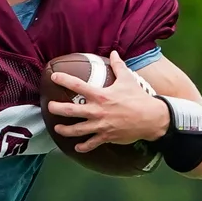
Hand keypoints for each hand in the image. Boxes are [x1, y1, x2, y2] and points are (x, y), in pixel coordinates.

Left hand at [46, 53, 169, 151]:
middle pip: (70, 110)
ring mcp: (100, 125)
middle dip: (57, 109)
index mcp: (100, 95)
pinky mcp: (106, 137)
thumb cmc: (138, 98)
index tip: (54, 77)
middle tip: (50, 107)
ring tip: (58, 129)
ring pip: (76, 130)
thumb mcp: (128, 79)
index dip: (63, 80)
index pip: (76, 85)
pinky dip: (83, 147)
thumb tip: (114, 53)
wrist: (151, 118)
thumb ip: (118, 66)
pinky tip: (77, 147)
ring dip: (65, 130)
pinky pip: (91, 144)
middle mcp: (96, 111)